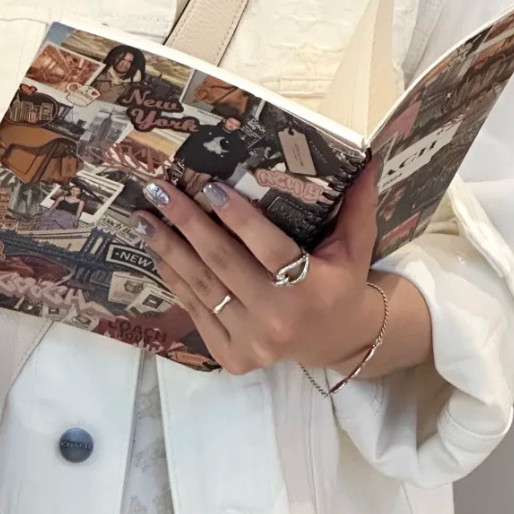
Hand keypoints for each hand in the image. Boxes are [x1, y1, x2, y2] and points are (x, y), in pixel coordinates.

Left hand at [135, 161, 385, 377]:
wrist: (336, 342)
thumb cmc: (341, 284)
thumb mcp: (355, 247)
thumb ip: (358, 204)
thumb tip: (367, 158)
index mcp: (312, 290)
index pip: (269, 249)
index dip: (239, 219)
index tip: (210, 187)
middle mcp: (279, 319)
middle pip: (223, 263)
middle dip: (186, 223)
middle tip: (159, 190)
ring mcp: (252, 341)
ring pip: (202, 287)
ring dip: (169, 249)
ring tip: (145, 218)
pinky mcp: (233, 356)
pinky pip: (196, 311)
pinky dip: (175, 279)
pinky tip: (159, 252)